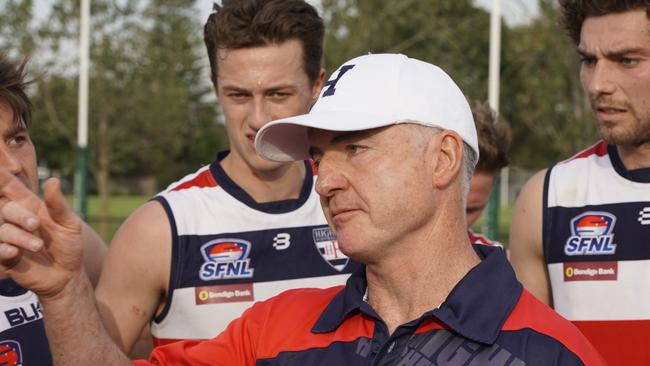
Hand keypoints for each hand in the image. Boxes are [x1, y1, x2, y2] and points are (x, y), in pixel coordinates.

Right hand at [0, 170, 83, 299]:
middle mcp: (17, 221)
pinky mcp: (6, 257)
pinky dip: (3, 249)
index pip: (12, 188)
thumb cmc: (69, 246)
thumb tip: (53, 180)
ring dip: (20, 237)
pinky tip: (13, 252)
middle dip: (20, 216)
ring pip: (3, 231)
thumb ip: (59, 205)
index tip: (0, 170)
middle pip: (6, 209)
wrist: (68, 275)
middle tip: (36, 225)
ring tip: (38, 246)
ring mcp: (10, 239)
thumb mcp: (70, 224)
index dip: (2, 177)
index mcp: (31, 208)